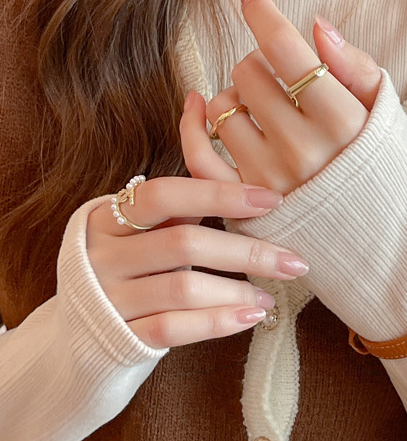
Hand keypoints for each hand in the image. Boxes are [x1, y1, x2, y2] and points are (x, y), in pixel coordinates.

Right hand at [85, 101, 311, 349]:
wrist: (76, 341)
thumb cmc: (129, 264)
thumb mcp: (142, 223)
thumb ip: (178, 184)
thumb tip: (200, 99)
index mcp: (109, 216)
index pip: (165, 196)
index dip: (220, 195)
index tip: (273, 200)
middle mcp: (103, 255)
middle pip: (183, 242)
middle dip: (247, 250)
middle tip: (295, 259)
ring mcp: (108, 299)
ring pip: (182, 288)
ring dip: (237, 289)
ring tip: (274, 293)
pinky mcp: (118, 340)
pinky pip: (172, 329)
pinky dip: (217, 322)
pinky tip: (250, 316)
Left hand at [180, 0, 382, 194]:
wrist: (379, 237)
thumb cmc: (383, 165)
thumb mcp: (383, 110)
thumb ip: (354, 66)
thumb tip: (317, 26)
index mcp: (341, 120)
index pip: (287, 52)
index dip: (264, 16)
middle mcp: (301, 149)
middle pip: (248, 72)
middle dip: (259, 62)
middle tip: (279, 76)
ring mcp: (269, 179)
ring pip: (221, 107)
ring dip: (235, 94)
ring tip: (260, 105)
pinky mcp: (244, 204)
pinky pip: (199, 155)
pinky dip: (192, 124)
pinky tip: (199, 106)